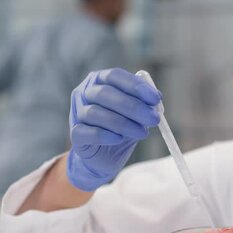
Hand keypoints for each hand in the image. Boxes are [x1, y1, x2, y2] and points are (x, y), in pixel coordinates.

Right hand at [67, 68, 161, 190]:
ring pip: (95, 113)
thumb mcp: (137, 113)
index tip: (156, 99)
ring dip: (122, 123)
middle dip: (133, 106)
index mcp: (100, 80)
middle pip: (105, 93)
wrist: (105, 156)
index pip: (115, 76)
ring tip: (142, 133)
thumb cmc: (122, 127)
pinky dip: (103, 135)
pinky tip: (119, 139)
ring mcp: (77, 112)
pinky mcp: (75, 134)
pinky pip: (85, 132)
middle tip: (154, 119)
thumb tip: (156, 98)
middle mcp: (84, 92)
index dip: (136, 86)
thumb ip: (145, 103)